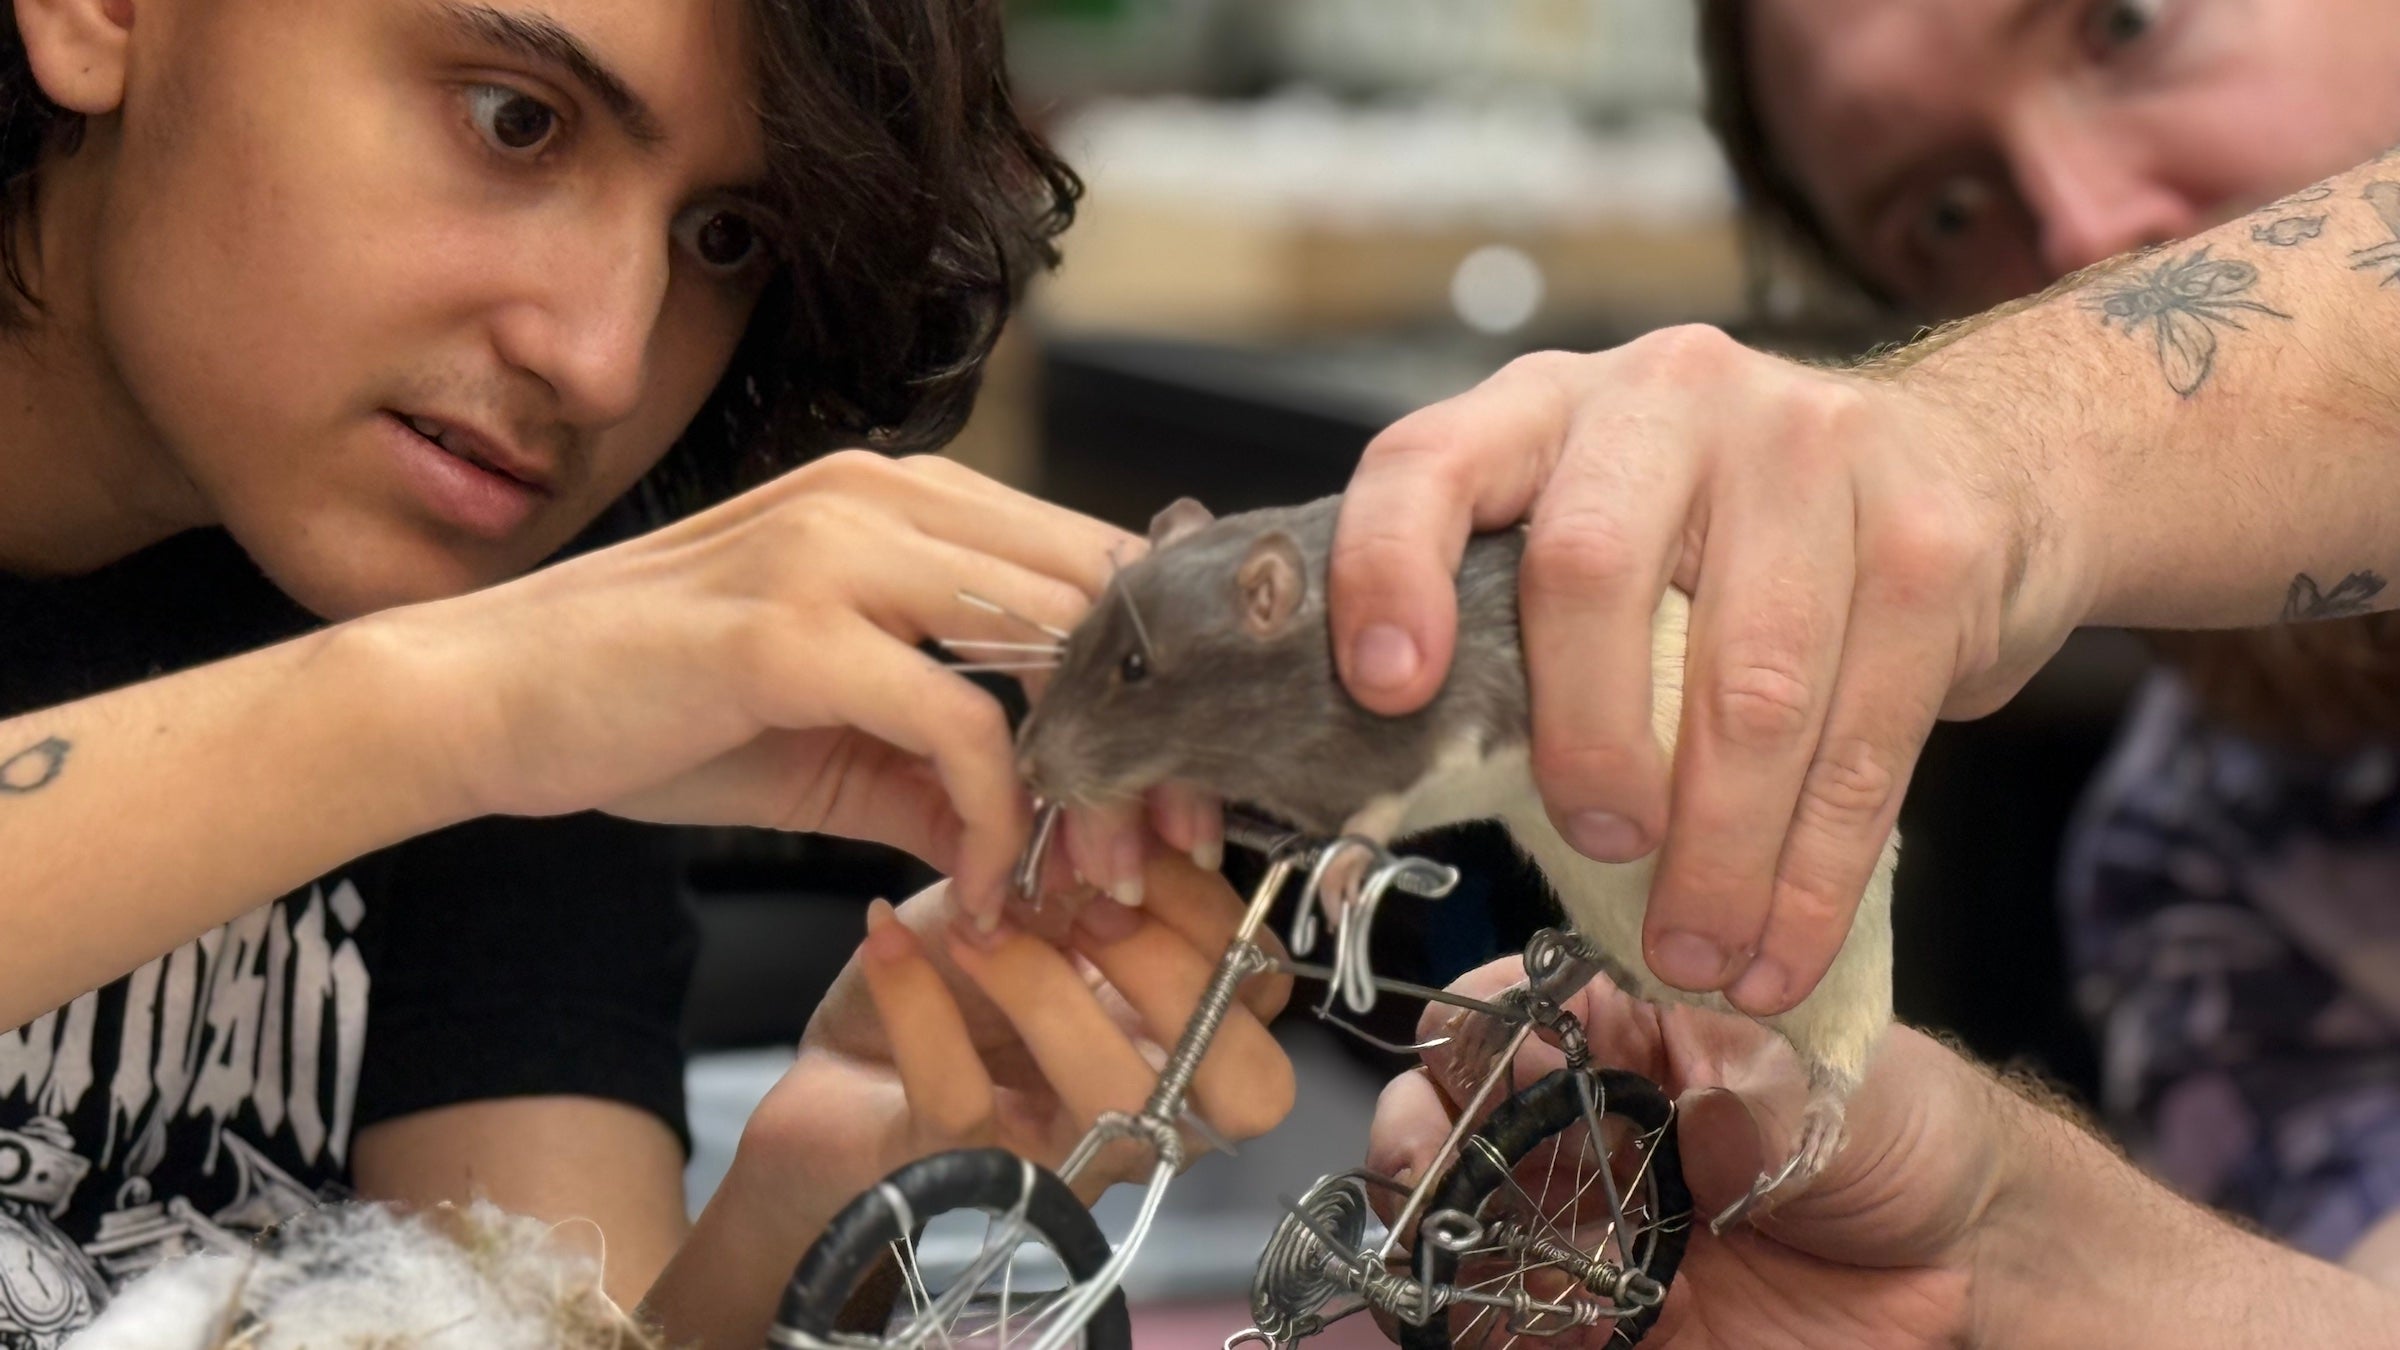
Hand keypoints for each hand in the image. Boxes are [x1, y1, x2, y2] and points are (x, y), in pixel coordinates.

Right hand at [365, 450, 1135, 921]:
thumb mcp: (827, 733)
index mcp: (901, 497)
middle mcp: (882, 498)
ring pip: (1050, 652)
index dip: (1152, 677)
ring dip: (1093, 786)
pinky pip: (960, 727)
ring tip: (1092, 879)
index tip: (1176, 789)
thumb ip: (941, 764)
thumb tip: (1050, 831)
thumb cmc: (646, 702)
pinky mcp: (792, 628)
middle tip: (1163, 847)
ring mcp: (836, 551)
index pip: (1089, 562)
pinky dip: (997, 821)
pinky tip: (982, 889)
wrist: (482, 699)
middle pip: (1096, 601)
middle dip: (1150, 737)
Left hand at [750, 852, 1292, 1234]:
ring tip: (975, 925)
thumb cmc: (959, 982)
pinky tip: (886, 942)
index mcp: (1187, 1037)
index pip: (1262, 989)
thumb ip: (1091, 863)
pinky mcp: (970, 1180)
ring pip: (1116, 1098)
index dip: (1207, 911)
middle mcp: (1155, 1112)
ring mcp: (1070, 1158)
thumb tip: (1127, 812)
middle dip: (1176, 978)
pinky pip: (965, 1102)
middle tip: (1085, 909)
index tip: (1126, 843)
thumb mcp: (1031, 898)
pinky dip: (922, 1006)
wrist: (841, 1068)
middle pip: (1248, 1084)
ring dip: (1044, 987)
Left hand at [1327, 328, 2095, 1012]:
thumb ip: (1515, 623)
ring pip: (1747, 685)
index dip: (1388, 569)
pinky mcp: (1932, 542)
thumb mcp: (1607, 531)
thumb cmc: (1739, 533)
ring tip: (1694, 956)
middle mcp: (1673, 398)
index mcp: (1551, 405)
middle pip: (1591, 570)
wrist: (1982, 455)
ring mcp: (1814, 453)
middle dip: (1585, 742)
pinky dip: (1813, 873)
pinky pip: (1864, 740)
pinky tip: (1778, 948)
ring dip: (1716, 854)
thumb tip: (1415, 794)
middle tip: (1598, 850)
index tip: (1384, 689)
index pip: (1431, 461)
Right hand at [1368, 956, 2005, 1349]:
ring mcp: (1585, 1222)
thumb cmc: (1908, 1135)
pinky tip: (1473, 1313)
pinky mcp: (1602, 1318)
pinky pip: (1504, 1320)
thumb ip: (1761, 1089)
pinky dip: (1468, 1316)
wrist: (1972, 1267)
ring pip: (1457, 1215)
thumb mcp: (1847, 1088)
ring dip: (1426, 1224)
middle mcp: (1588, 1121)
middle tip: (1427, 1156)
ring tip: (1437, 1241)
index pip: (1521, 1006)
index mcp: (1635, 1034)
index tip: (1488, 1054)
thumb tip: (1698, 1097)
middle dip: (1420, 1124)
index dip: (1486, 1022)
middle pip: (1456, 1109)